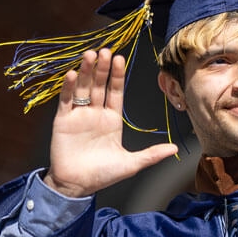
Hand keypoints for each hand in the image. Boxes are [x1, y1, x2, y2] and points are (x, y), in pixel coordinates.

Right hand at [44, 49, 178, 197]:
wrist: (76, 186)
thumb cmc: (102, 175)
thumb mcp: (131, 164)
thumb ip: (151, 154)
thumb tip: (174, 150)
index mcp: (111, 120)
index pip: (115, 92)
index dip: (117, 75)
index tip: (119, 58)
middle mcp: (95, 114)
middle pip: (99, 85)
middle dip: (102, 68)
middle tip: (105, 50)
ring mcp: (79, 115)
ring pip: (83, 88)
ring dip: (86, 71)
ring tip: (89, 55)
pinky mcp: (62, 120)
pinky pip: (66, 100)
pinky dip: (69, 87)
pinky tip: (73, 75)